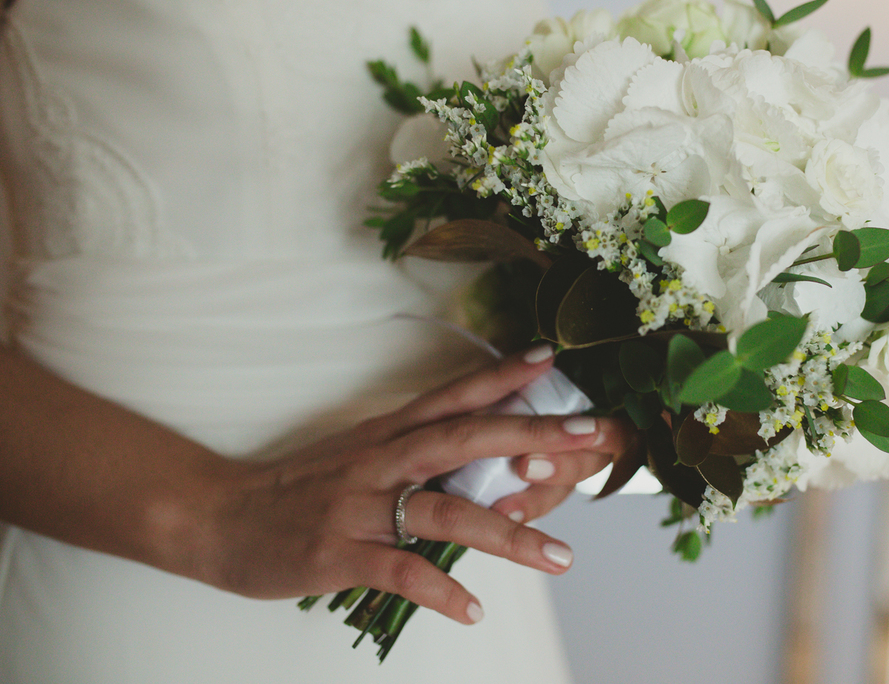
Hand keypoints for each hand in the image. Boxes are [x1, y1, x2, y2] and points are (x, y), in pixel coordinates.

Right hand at [198, 348, 629, 625]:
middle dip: (532, 435)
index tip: (550, 358)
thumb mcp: (358, 453)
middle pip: (465, 438)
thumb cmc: (298, 487)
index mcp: (386, 434)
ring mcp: (360, 506)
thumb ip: (414, 449)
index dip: (502, 375)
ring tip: (560, 557)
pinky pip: (399, 571)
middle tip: (590, 436)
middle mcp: (380, 460)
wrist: (218, 516)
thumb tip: (478, 452)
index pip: (453, 396)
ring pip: (445, 511)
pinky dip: (438, 590)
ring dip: (508, 533)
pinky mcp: (337, 553)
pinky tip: (472, 611)